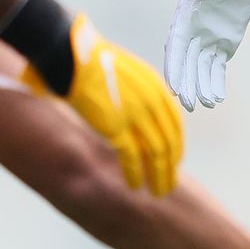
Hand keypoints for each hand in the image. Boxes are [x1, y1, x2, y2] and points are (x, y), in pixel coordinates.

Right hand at [23, 13, 183, 195]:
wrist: (73, 56)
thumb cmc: (94, 63)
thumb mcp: (128, 74)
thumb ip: (140, 94)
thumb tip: (142, 116)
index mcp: (156, 87)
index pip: (175, 123)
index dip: (176, 145)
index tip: (174, 162)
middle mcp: (152, 101)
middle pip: (169, 141)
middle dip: (170, 167)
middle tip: (168, 185)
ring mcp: (135, 114)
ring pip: (155, 153)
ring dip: (158, 175)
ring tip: (156, 192)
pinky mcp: (116, 125)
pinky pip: (132, 156)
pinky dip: (135, 174)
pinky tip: (135, 186)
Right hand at [164, 0, 249, 109]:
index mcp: (184, 21)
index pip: (175, 49)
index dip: (174, 68)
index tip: (173, 88)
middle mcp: (192, 35)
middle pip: (186, 65)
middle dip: (187, 86)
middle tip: (188, 105)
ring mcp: (207, 43)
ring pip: (202, 71)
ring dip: (203, 88)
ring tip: (209, 104)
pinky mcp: (223, 47)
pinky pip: (217, 69)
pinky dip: (217, 83)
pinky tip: (218, 97)